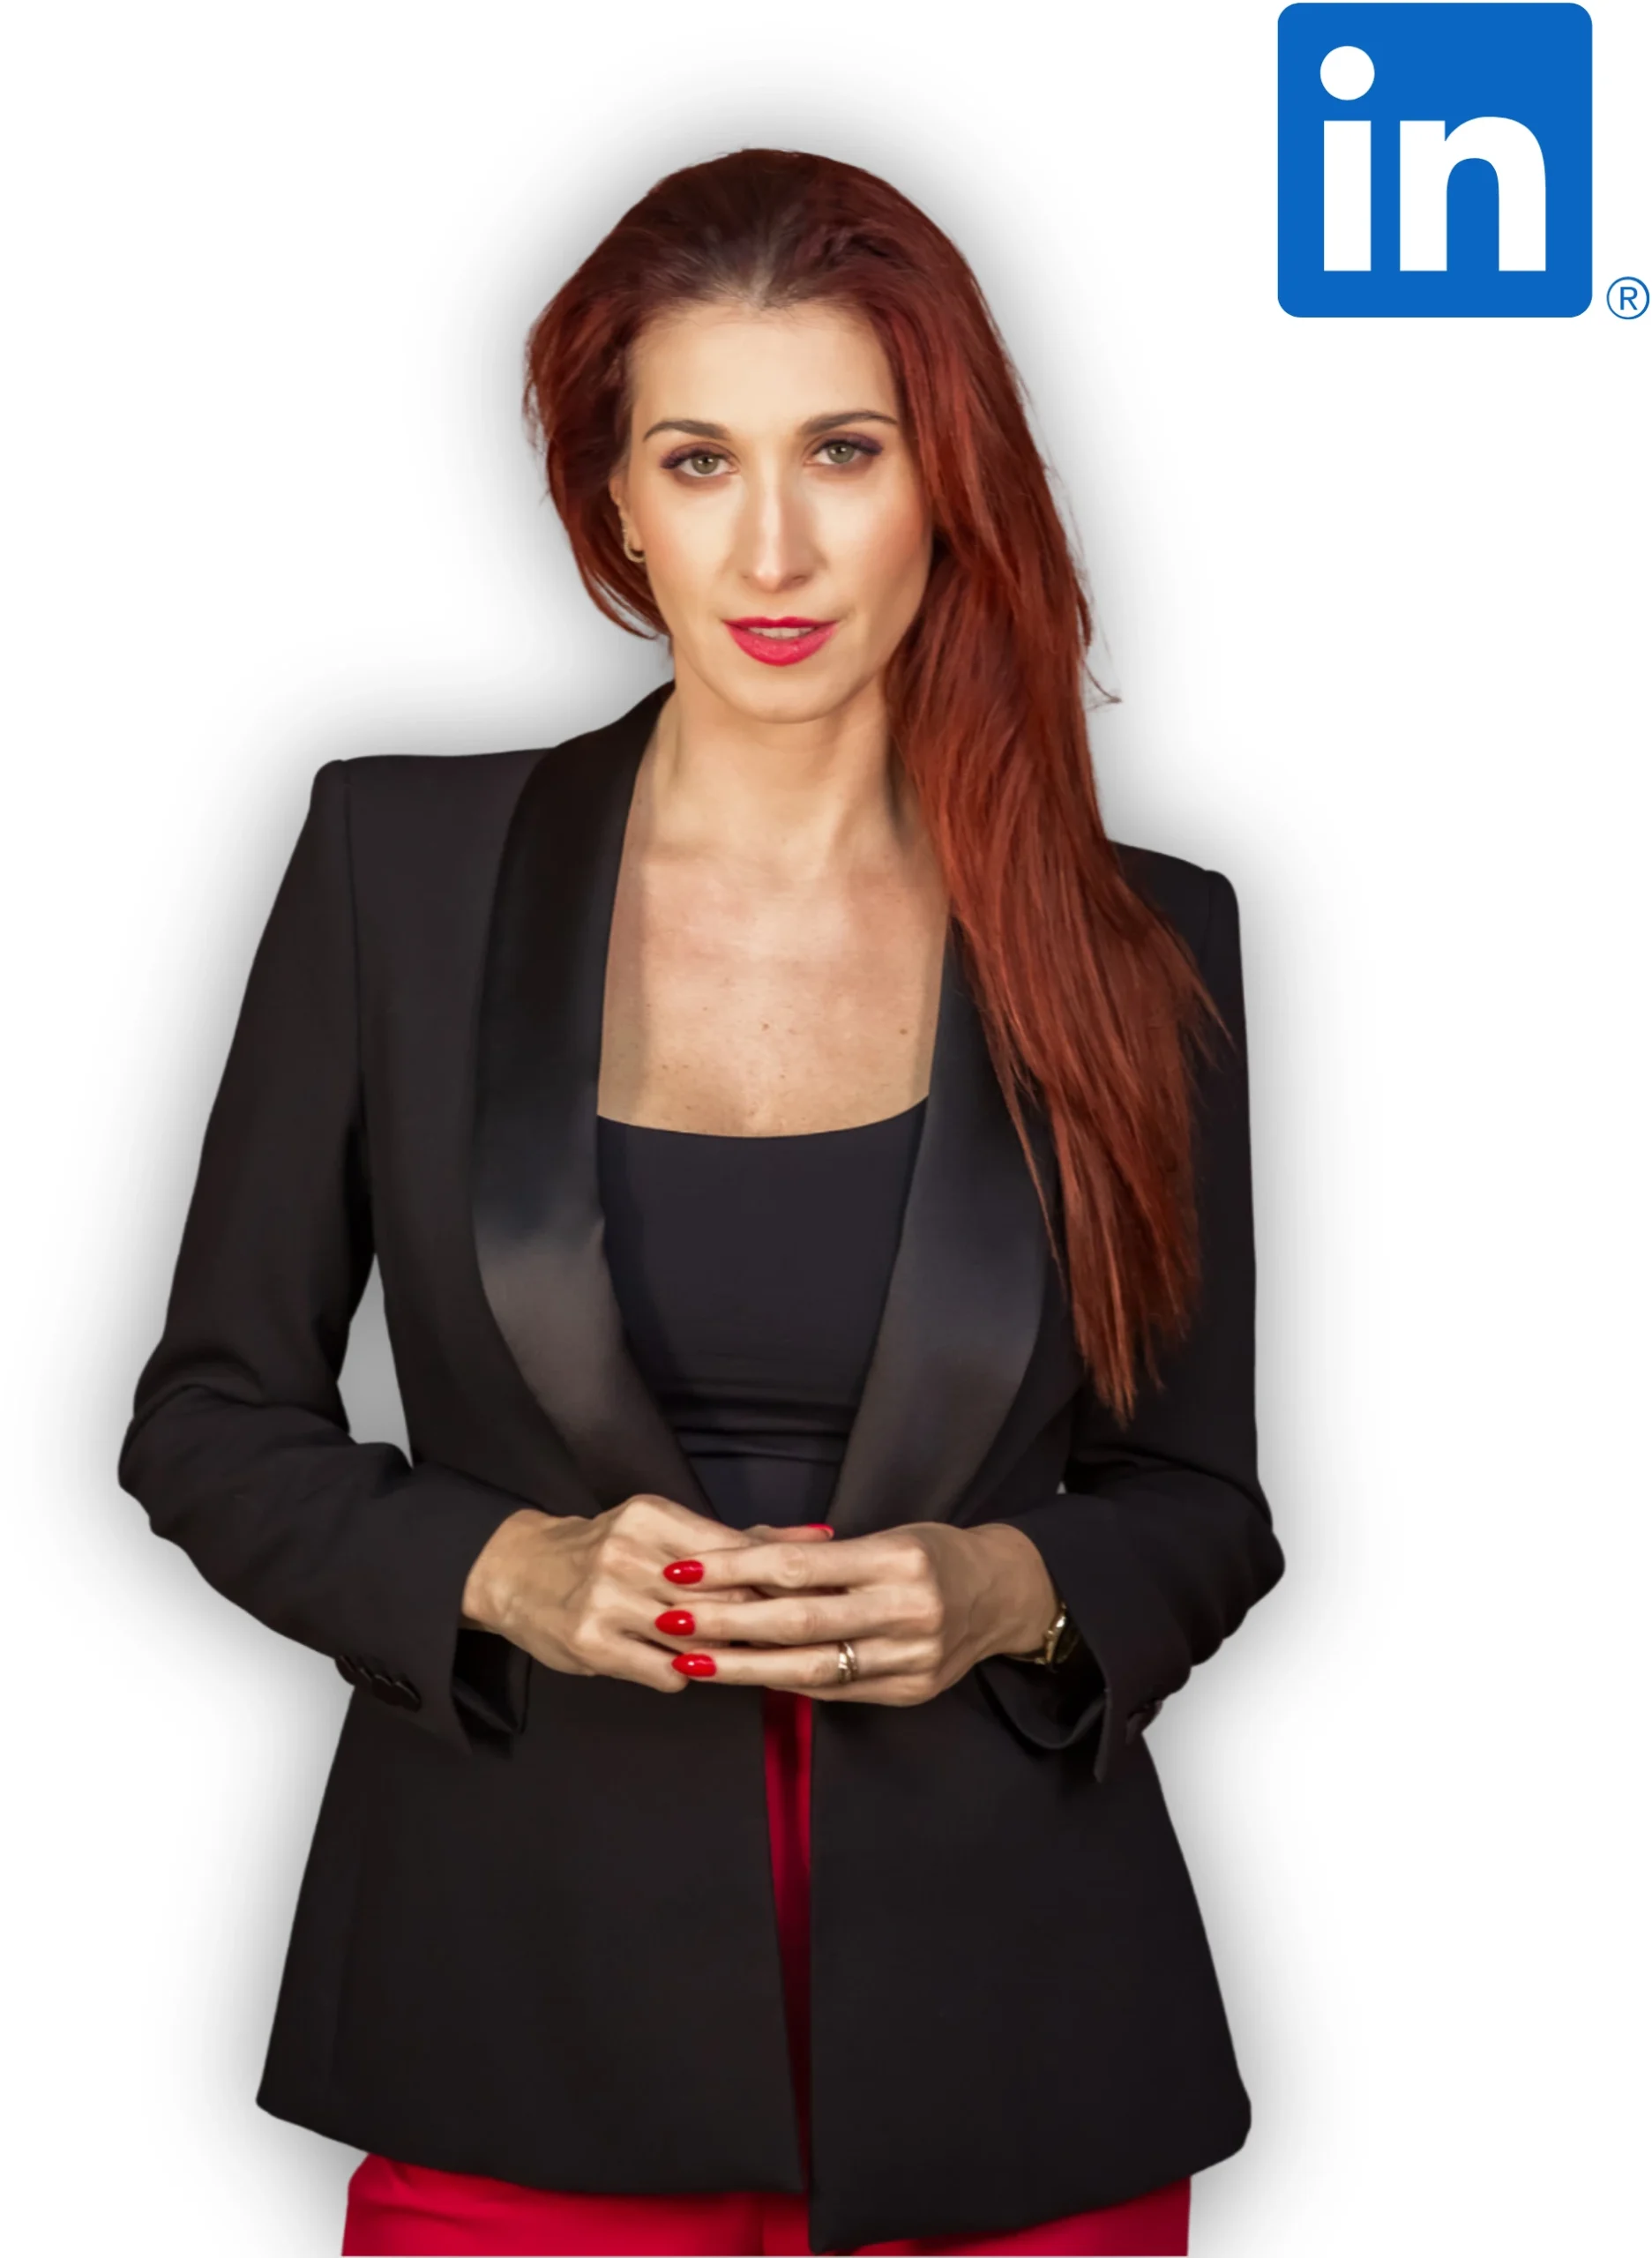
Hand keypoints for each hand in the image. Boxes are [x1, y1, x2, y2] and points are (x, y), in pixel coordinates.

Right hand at [459, 1496, 838, 1694]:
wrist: (517, 1572)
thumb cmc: (603, 1549)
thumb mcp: (662, 1529)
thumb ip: (739, 1537)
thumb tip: (818, 1536)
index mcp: (651, 1517)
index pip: (735, 1552)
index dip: (776, 1582)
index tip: (806, 1599)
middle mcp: (628, 1554)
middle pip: (722, 1597)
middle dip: (758, 1621)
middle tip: (787, 1636)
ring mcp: (607, 1601)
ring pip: (700, 1641)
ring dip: (724, 1653)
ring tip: (736, 1653)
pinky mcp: (592, 1645)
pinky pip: (667, 1674)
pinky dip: (685, 1676)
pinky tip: (685, 1668)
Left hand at [647, 1519, 1059, 1703]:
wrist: (1003, 1595)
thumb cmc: (932, 1554)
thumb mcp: (885, 1535)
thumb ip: (815, 1554)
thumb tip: (735, 1557)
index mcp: (898, 1560)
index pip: (800, 1569)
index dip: (736, 1571)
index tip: (684, 1570)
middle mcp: (908, 1612)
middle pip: (799, 1624)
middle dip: (728, 1626)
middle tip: (671, 1621)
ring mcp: (911, 1660)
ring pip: (811, 1669)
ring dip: (743, 1667)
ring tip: (691, 1661)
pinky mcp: (910, 1692)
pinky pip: (833, 1691)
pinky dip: (784, 1682)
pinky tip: (744, 1675)